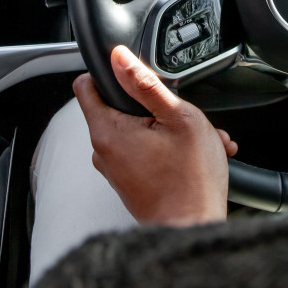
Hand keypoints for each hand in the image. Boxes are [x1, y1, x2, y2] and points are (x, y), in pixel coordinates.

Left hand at [74, 45, 237, 226]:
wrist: (194, 230)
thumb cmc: (190, 182)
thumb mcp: (178, 117)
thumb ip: (145, 83)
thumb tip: (120, 57)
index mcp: (108, 131)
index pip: (85, 85)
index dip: (108, 72)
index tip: (132, 72)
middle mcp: (104, 151)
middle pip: (118, 108)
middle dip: (153, 106)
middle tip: (183, 115)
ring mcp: (116, 168)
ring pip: (138, 131)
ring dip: (168, 129)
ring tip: (202, 139)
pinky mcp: (129, 181)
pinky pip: (143, 153)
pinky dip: (167, 148)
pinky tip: (195, 155)